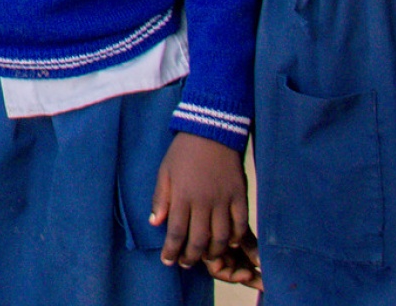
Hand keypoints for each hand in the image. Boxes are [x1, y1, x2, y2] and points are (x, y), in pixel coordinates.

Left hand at [151, 132, 253, 272]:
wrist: (212, 130)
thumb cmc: (183, 152)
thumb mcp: (165, 172)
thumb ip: (160, 199)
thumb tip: (155, 223)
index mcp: (182, 196)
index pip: (176, 232)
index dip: (172, 250)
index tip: (168, 261)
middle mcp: (203, 201)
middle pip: (199, 239)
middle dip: (191, 257)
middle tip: (186, 263)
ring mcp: (223, 199)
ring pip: (221, 236)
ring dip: (213, 252)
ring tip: (206, 258)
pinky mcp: (239, 195)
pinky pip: (240, 223)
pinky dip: (235, 237)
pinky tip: (228, 243)